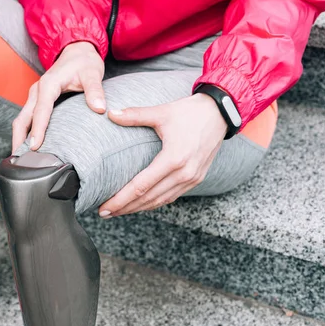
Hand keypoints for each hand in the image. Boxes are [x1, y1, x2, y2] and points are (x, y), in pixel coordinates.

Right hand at [11, 41, 105, 152]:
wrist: (78, 51)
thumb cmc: (84, 62)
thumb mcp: (93, 74)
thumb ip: (95, 91)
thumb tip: (100, 109)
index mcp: (48, 84)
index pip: (40, 111)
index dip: (37, 130)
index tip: (34, 147)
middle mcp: (37, 91)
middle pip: (22, 119)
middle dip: (18, 139)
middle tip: (20, 161)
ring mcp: (35, 96)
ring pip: (22, 120)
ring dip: (19, 138)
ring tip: (20, 159)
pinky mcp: (37, 100)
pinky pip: (27, 118)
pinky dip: (25, 133)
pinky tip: (28, 147)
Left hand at [99, 93, 227, 216]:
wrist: (221, 113)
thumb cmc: (190, 112)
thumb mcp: (161, 112)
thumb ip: (134, 115)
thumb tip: (110, 113)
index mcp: (173, 159)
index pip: (140, 186)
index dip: (120, 199)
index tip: (103, 206)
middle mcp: (184, 173)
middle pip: (148, 198)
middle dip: (124, 208)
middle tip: (103, 213)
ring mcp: (192, 178)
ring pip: (160, 201)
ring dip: (138, 208)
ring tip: (118, 212)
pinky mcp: (196, 178)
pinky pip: (171, 197)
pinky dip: (154, 203)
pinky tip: (140, 205)